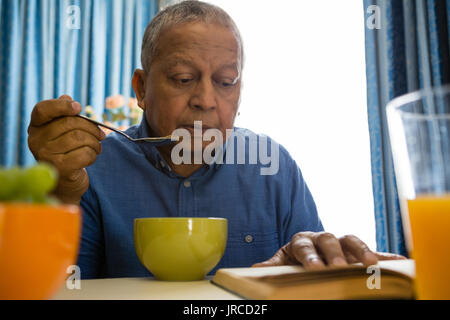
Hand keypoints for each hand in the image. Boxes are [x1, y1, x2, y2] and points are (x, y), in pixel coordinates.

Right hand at [28, 95, 105, 204]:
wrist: (65, 182)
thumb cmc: (67, 152)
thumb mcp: (63, 133)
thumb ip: (65, 115)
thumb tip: (66, 98)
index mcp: (36, 127)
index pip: (42, 109)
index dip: (61, 105)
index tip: (78, 107)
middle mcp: (36, 140)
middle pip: (70, 123)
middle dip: (92, 127)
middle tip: (101, 135)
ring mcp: (46, 155)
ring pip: (80, 138)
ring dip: (95, 142)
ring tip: (97, 147)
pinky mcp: (60, 169)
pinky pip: (85, 154)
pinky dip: (93, 154)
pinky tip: (92, 157)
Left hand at [252, 231, 405, 269]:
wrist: (309, 253)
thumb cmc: (294, 259)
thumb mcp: (282, 262)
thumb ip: (272, 265)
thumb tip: (253, 268)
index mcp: (301, 240)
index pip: (305, 246)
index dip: (310, 256)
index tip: (314, 269)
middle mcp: (322, 238)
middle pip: (330, 240)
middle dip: (335, 254)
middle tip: (340, 268)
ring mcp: (341, 243)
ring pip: (352, 240)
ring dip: (362, 251)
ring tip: (371, 264)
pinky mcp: (357, 251)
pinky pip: (374, 251)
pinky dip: (387, 256)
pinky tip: (400, 263)